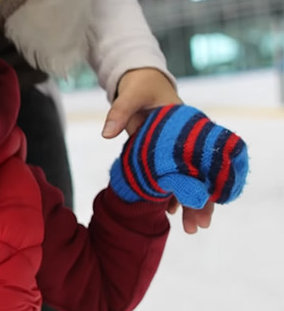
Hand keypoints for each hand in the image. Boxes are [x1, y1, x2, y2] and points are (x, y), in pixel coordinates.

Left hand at [102, 68, 214, 232]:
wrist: (141, 81)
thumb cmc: (141, 86)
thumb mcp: (131, 95)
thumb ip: (119, 112)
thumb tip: (107, 134)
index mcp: (186, 126)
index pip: (200, 160)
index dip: (203, 183)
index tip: (200, 204)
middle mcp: (186, 140)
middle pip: (198, 175)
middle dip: (199, 201)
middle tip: (196, 227)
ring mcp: (175, 148)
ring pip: (186, 179)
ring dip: (187, 201)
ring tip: (188, 228)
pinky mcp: (162, 153)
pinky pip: (170, 175)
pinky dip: (172, 191)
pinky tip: (170, 211)